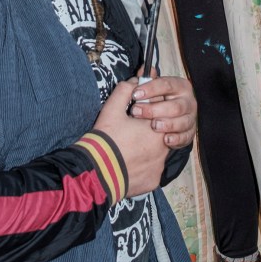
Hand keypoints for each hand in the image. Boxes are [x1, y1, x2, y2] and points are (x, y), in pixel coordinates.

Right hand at [90, 78, 182, 195]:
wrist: (96, 172)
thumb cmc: (106, 138)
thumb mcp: (112, 109)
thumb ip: (126, 90)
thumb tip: (136, 80)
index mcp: (157, 127)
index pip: (158, 112)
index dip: (144, 111)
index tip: (133, 114)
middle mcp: (164, 148)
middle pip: (159, 133)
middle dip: (146, 131)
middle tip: (129, 133)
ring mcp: (159, 166)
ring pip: (156, 153)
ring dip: (146, 149)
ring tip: (127, 149)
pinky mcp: (153, 181)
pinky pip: (150, 170)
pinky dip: (142, 167)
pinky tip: (128, 164)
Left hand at [127, 75, 196, 148]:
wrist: (168, 118)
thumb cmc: (159, 100)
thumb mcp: (153, 88)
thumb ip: (147, 79)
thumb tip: (143, 69)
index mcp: (180, 86)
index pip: (167, 85)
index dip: (150, 89)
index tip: (135, 94)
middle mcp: (189, 101)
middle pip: (175, 106)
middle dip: (154, 109)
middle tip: (136, 111)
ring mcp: (191, 118)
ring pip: (182, 121)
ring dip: (167, 124)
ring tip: (153, 126)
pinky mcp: (190, 133)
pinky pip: (185, 137)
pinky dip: (176, 139)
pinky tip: (166, 139)